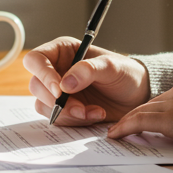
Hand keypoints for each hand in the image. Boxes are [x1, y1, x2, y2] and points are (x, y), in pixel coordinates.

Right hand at [24, 37, 150, 125]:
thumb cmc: (125, 73)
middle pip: (36, 86)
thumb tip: (65, 84)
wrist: (136, 95)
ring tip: (93, 112)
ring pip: (44, 105)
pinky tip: (95, 115)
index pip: (36, 59)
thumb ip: (88, 70)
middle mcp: (56, 70)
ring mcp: (58, 91)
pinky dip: (75, 121)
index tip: (60, 90)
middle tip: (80, 108)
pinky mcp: (64, 109)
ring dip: (67, 113)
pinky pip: (58, 118)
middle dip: (57, 101)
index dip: (43, 75)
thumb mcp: (112, 66)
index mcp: (62, 51)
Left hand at [106, 80, 172, 151]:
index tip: (137, 121)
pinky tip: (115, 136)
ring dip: (124, 123)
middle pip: (147, 105)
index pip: (162, 101)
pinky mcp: (170, 118)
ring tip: (114, 133)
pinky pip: (139, 121)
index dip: (147, 112)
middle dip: (132, 117)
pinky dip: (124, 128)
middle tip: (118, 127)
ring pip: (140, 112)